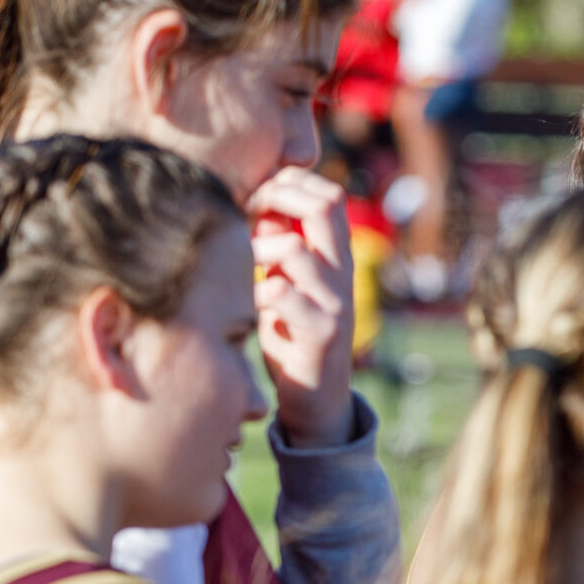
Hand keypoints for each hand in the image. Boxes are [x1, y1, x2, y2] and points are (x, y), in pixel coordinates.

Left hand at [247, 168, 354, 446]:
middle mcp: (342, 272)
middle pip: (324, 205)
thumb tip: (257, 203)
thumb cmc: (292, 333)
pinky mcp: (322, 333)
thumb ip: (278, 243)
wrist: (317, 399)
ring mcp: (336, 302)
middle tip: (246, 215)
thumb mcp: (286, 280)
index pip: (328, 193)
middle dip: (277, 198)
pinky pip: (280, 294)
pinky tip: (243, 306)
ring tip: (240, 268)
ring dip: (255, 250)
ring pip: (295, 249)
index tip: (254, 198)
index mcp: (337, 256)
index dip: (288, 184)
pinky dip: (252, 293)